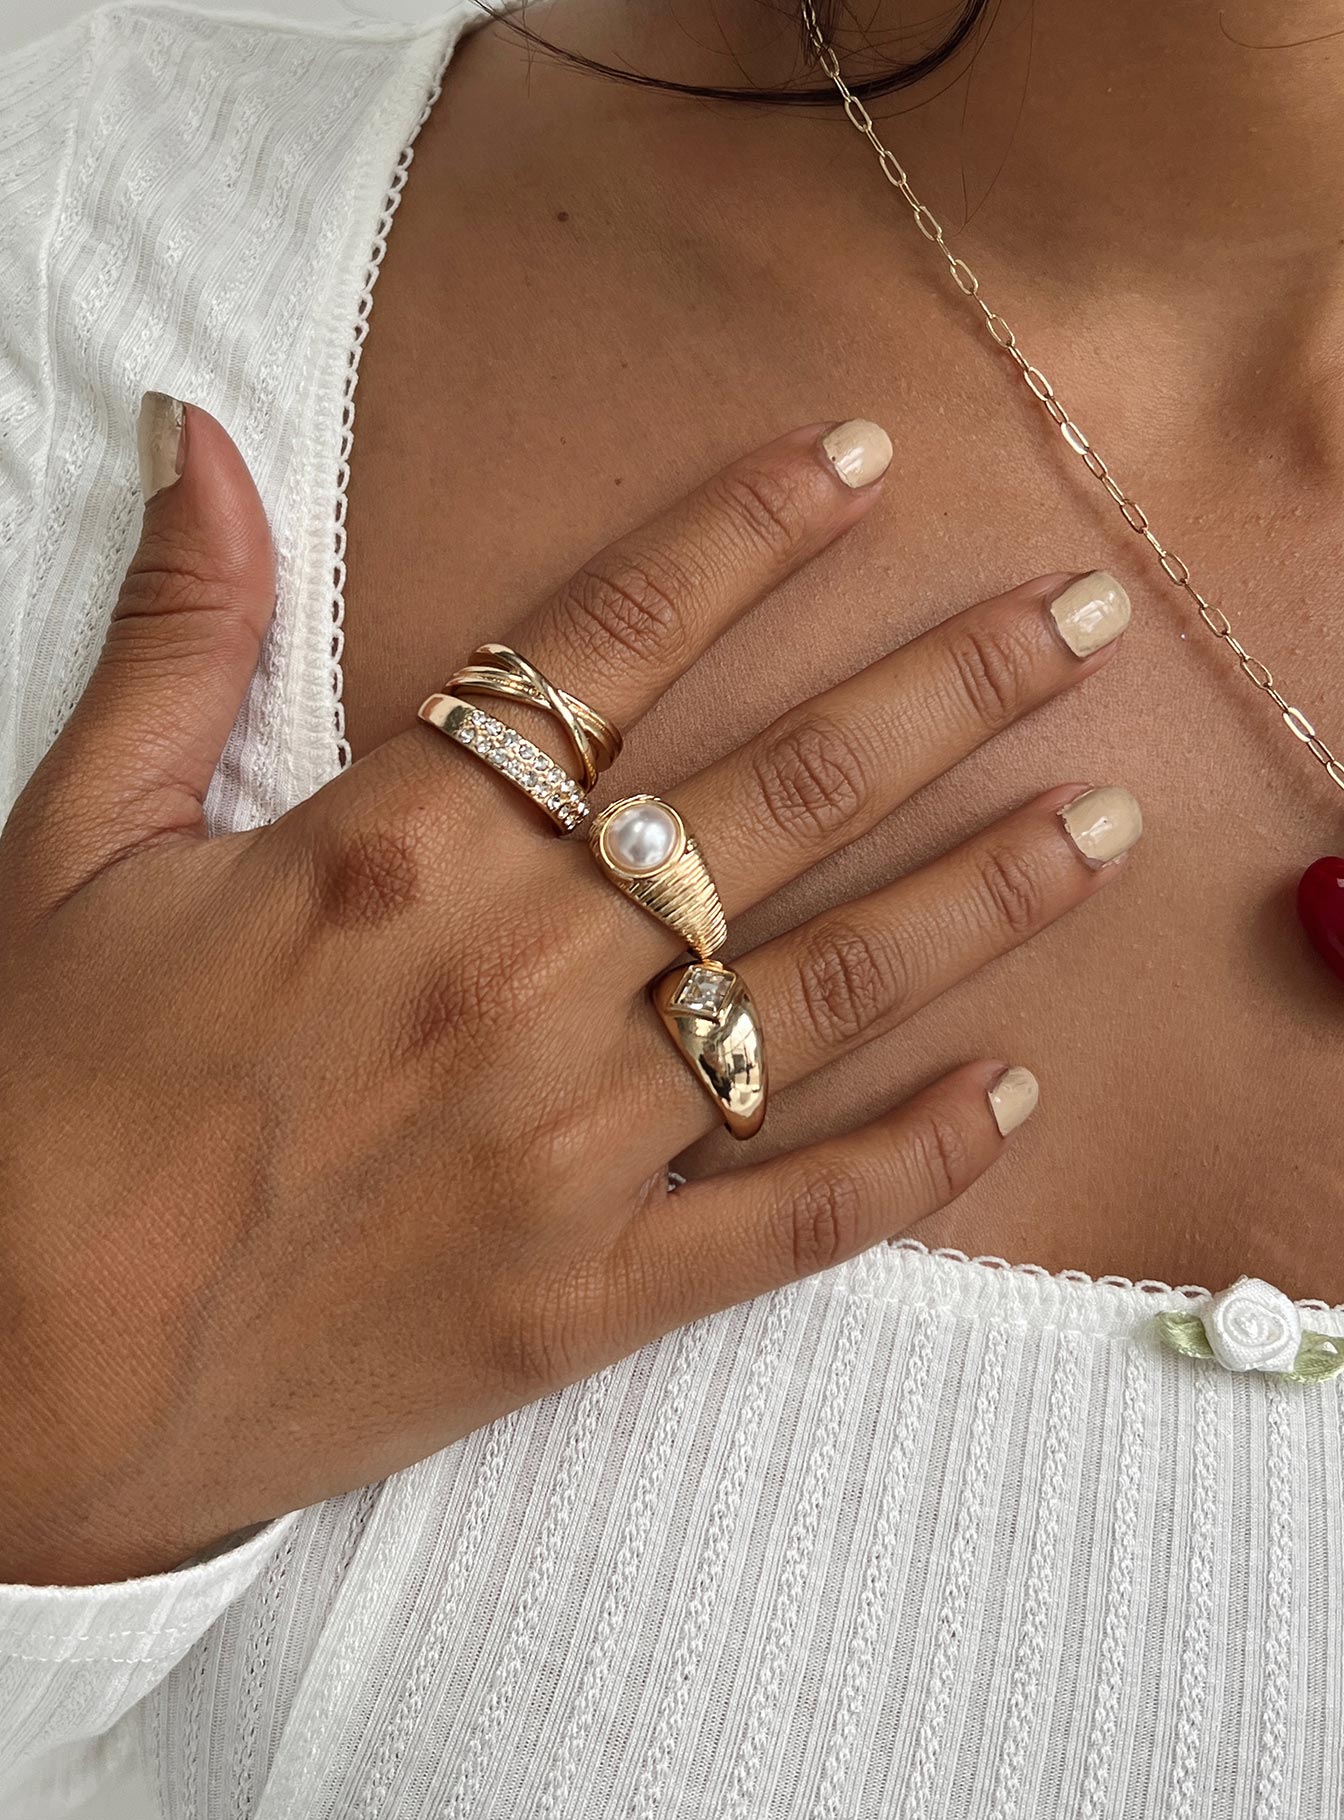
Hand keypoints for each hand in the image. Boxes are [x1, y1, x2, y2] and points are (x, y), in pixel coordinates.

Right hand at [0, 404, 1136, 1583]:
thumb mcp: (68, 849)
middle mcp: (511, 978)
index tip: (858, 462)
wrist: (15, 1387)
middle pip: (777, 793)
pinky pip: (791, 1220)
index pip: (613, 644)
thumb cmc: (35, 1109)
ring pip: (824, 990)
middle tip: (1076, 618)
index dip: (744, 534)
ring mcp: (569, 1145)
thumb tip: (194, 435)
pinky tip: (1008, 1094)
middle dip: (944, 688)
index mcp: (388, 850)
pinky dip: (910, 1160)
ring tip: (1106, 820)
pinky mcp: (588, 1293)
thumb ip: (172, 639)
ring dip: (981, 893)